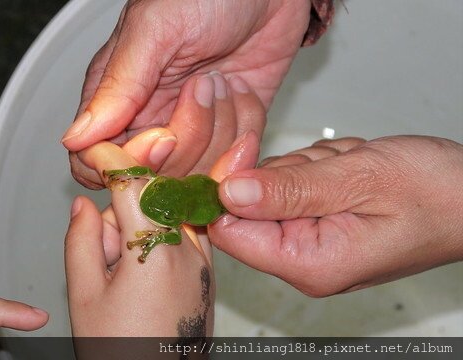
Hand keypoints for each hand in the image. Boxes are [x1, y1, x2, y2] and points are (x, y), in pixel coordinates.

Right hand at [63, 0, 310, 187]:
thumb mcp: (155, 29)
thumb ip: (118, 87)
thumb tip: (76, 138)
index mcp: (117, 98)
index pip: (98, 163)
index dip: (132, 165)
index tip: (165, 137)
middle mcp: (151, 120)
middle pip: (157, 176)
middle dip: (190, 138)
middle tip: (205, 85)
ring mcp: (191, 130)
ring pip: (198, 174)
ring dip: (222, 128)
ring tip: (225, 80)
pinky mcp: (229, 132)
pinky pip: (235, 161)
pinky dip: (246, 129)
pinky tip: (244, 93)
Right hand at [65, 142, 213, 342]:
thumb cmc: (121, 352)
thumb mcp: (85, 295)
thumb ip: (81, 240)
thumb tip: (84, 205)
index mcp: (156, 254)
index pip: (133, 184)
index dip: (110, 161)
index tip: (93, 152)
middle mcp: (189, 253)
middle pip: (148, 199)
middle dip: (118, 213)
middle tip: (102, 256)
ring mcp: (202, 265)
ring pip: (164, 216)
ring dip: (138, 227)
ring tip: (121, 276)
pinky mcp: (206, 276)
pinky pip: (180, 237)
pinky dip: (156, 239)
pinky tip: (139, 275)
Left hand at [209, 135, 462, 296]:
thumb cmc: (436, 193)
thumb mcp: (359, 179)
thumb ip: (289, 188)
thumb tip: (228, 192)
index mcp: (308, 263)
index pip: (229, 231)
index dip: (228, 188)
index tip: (248, 154)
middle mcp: (304, 261)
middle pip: (249, 205)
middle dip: (285, 172)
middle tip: (333, 168)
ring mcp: (312, 242)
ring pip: (274, 187)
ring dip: (308, 166)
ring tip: (352, 169)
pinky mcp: (320, 224)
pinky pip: (297, 184)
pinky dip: (320, 167)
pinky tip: (352, 170)